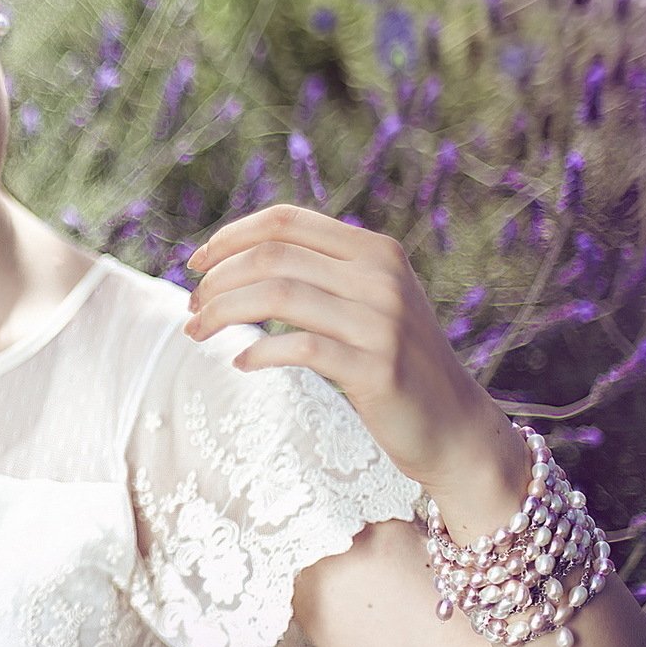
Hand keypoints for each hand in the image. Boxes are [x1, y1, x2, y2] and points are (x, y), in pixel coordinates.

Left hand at [182, 203, 510, 488]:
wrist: (453, 426)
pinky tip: (240, 362)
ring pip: (277, 296)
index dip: (230, 236)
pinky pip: (300, 348)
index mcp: (375, 250)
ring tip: (198, 332)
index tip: (196, 264)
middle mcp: (381, 277)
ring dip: (223, 313)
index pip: (287, 220)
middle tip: (192, 309)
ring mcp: (383, 322)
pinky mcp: (378, 368)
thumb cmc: (392, 362)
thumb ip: (319, 273)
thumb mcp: (366, 301)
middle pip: (272, 256)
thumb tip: (233, 258)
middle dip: (217, 280)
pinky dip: (258, 353)